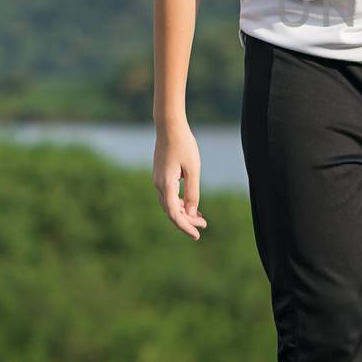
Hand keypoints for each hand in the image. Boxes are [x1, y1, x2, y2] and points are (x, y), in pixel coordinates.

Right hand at [153, 122, 209, 239]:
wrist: (169, 126)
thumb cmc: (184, 145)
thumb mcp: (193, 170)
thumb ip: (192, 192)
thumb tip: (191, 212)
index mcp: (165, 185)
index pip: (174, 214)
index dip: (185, 227)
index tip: (197, 235)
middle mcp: (158, 185)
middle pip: (171, 211)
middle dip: (187, 221)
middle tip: (204, 225)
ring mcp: (158, 181)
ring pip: (170, 204)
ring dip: (184, 212)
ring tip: (201, 219)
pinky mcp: (161, 176)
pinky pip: (169, 196)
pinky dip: (180, 203)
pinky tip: (191, 205)